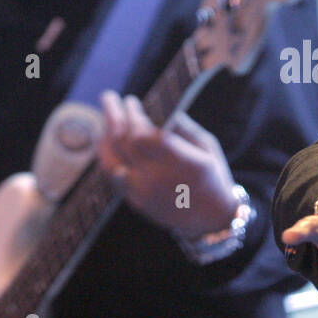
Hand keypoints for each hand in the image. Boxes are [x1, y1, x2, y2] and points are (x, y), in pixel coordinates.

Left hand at [99, 91, 238, 238]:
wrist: (211, 220)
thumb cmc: (212, 176)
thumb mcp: (208, 146)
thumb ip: (184, 128)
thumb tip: (162, 110)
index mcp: (180, 163)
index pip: (144, 135)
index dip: (133, 116)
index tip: (131, 101)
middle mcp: (158, 178)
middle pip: (124, 144)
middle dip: (113, 117)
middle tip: (109, 98)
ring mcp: (143, 193)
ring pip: (112, 160)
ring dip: (105, 136)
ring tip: (106, 118)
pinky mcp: (136, 202)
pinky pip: (112, 177)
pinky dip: (106, 156)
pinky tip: (106, 142)